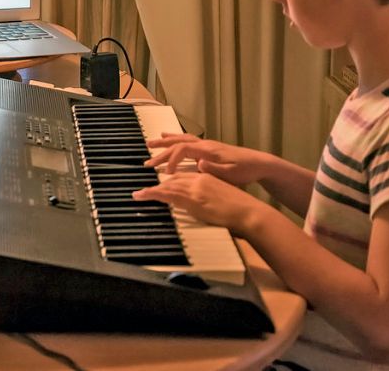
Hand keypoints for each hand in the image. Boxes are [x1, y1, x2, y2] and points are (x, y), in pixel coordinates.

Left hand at [132, 172, 265, 236]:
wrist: (250, 212)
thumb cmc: (242, 209)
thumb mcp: (225, 197)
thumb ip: (213, 196)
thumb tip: (207, 203)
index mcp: (208, 178)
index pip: (184, 176)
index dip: (171, 178)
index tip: (161, 182)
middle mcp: (200, 179)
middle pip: (174, 178)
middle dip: (159, 182)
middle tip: (144, 189)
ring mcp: (196, 188)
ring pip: (168, 185)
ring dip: (152, 189)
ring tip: (138, 194)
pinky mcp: (193, 199)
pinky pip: (168, 194)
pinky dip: (153, 193)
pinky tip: (143, 195)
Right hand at [145, 133, 265, 186]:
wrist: (258, 163)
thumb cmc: (245, 170)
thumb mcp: (230, 173)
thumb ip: (214, 169)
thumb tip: (198, 164)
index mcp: (207, 150)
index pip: (182, 150)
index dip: (172, 161)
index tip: (166, 174)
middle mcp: (204, 144)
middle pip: (178, 144)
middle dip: (161, 152)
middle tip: (146, 162)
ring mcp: (206, 145)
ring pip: (181, 140)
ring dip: (165, 142)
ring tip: (150, 143)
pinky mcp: (208, 148)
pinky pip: (187, 141)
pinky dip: (175, 140)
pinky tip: (169, 139)